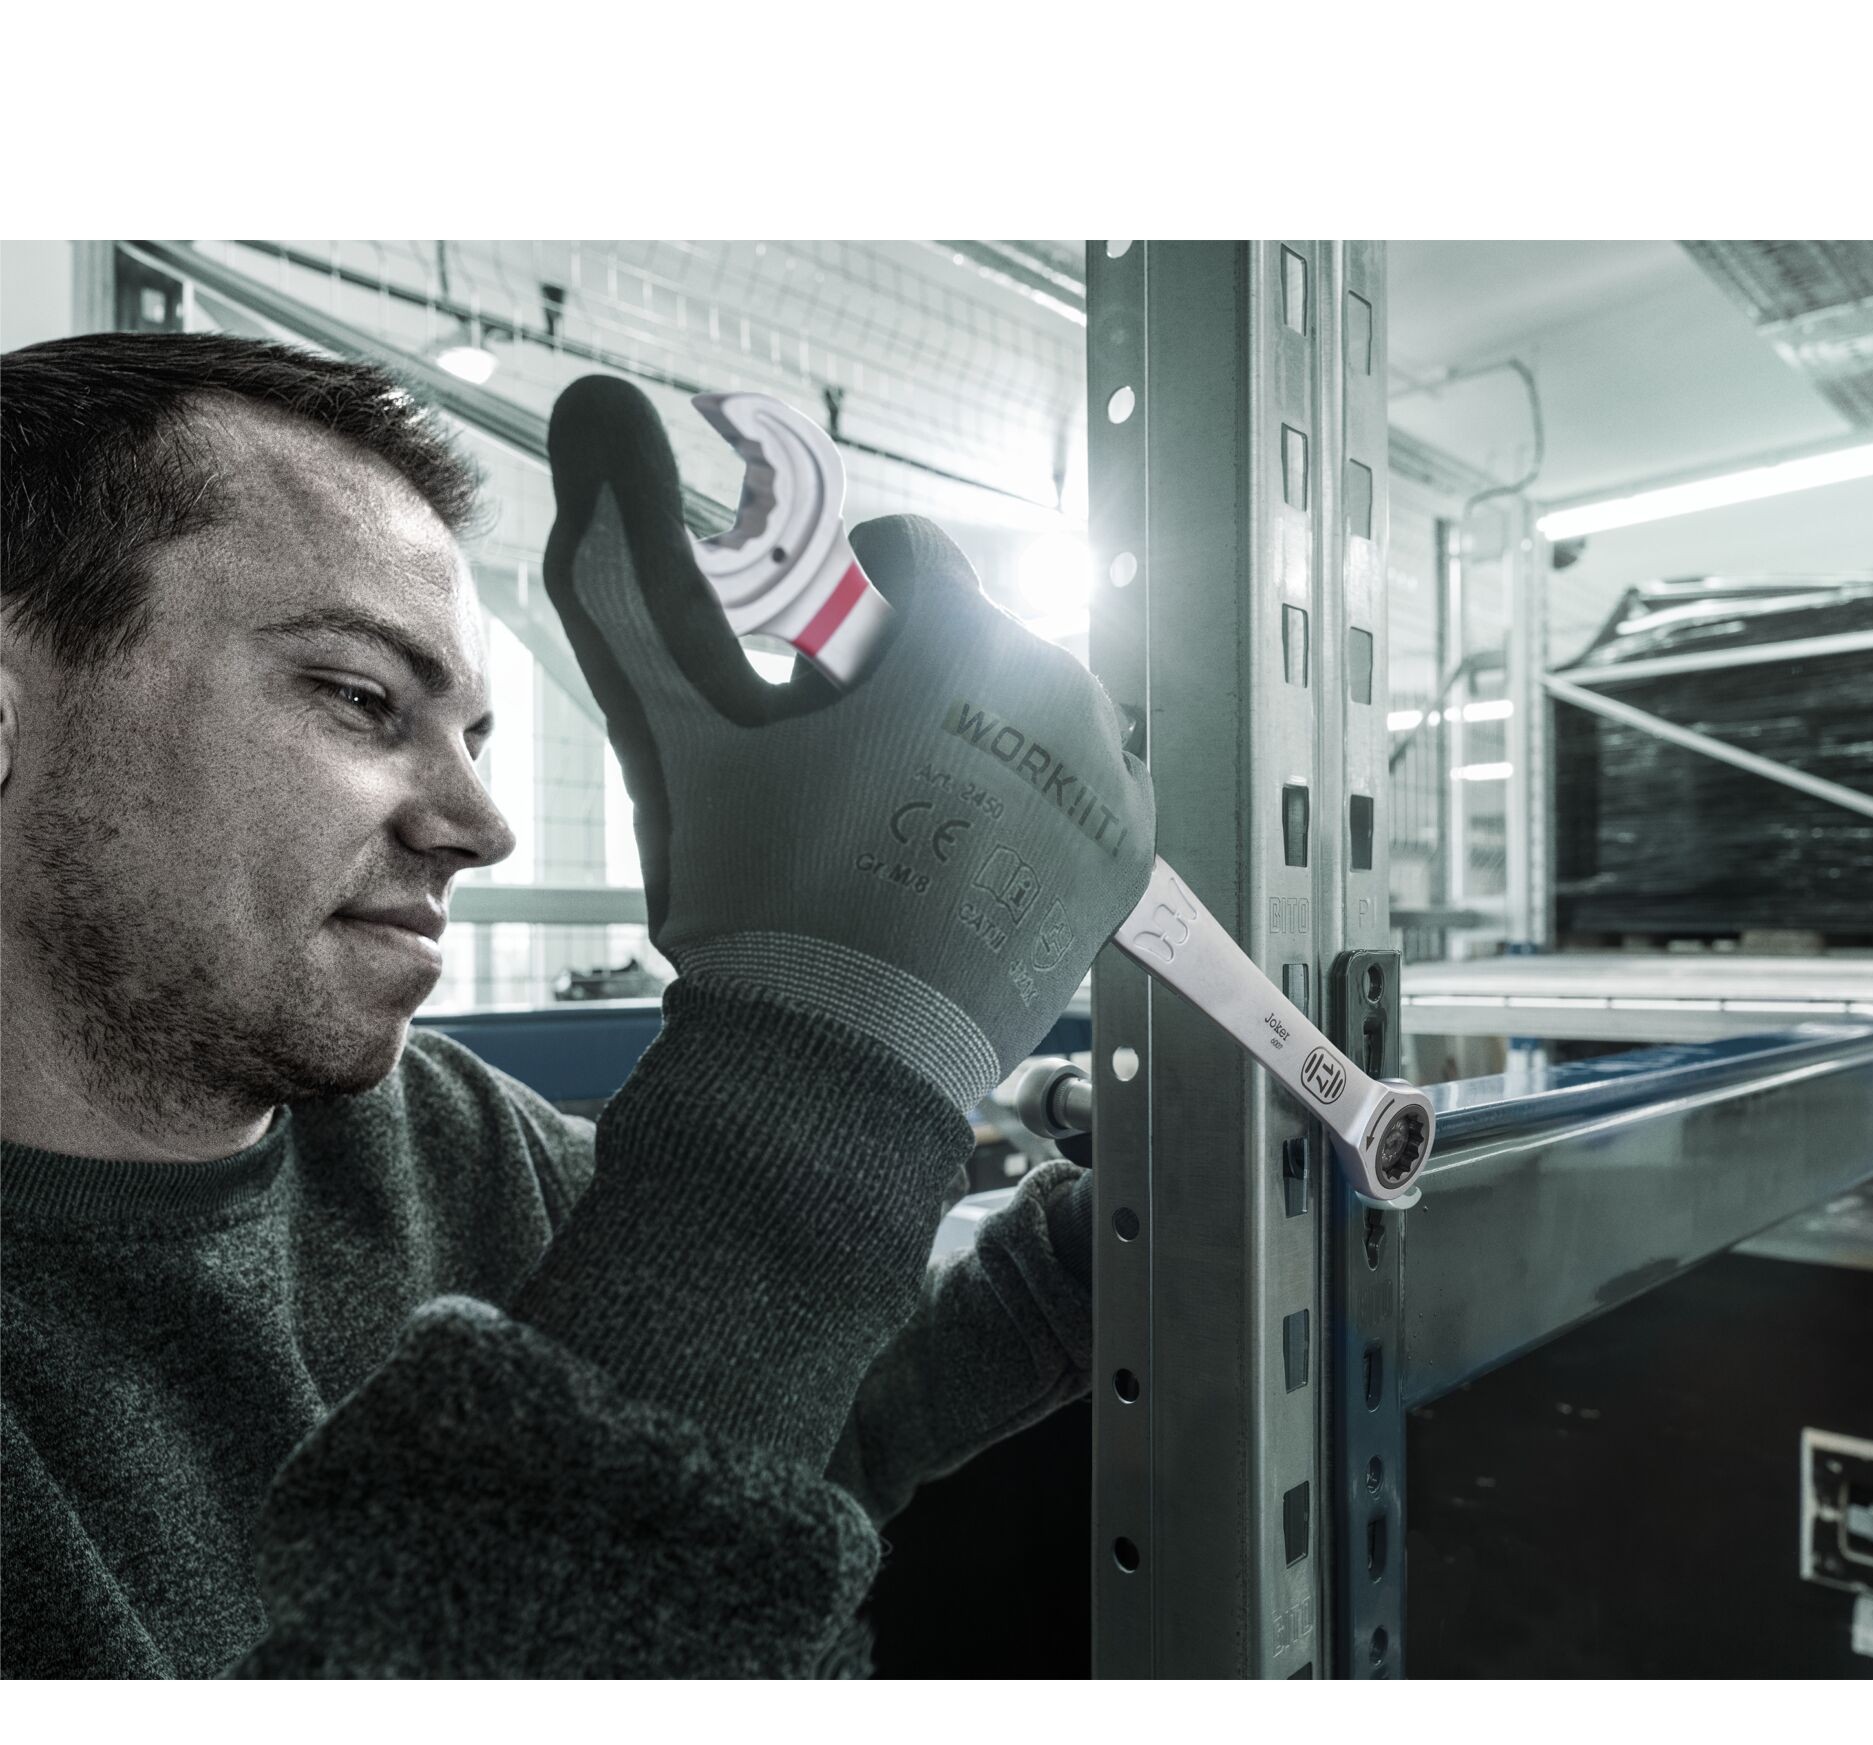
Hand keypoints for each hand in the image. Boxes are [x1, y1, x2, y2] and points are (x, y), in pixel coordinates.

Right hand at [543, 376, 1153, 1112]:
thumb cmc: (757, 896)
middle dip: (919, 677)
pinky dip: (1036, 794)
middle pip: (980, 634)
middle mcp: (1054, 688)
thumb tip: (586, 399)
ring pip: (1035, 701)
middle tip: (856, 768)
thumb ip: (628, 569)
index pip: (912, 556)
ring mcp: (1102, 774)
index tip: (822, 672)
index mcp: (956, 639)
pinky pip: (1087, 778)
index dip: (850, 605)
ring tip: (909, 817)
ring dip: (980, 730)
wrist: (837, 1057)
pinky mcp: (1126, 848)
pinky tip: (969, 847)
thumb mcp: (683, 734)